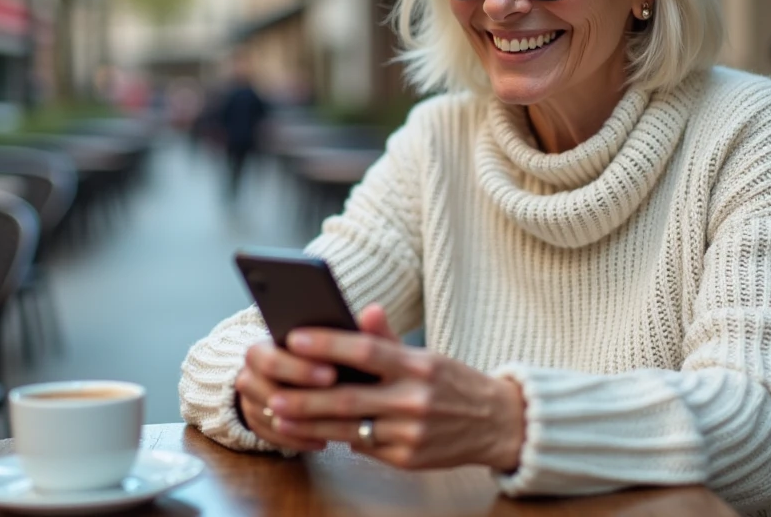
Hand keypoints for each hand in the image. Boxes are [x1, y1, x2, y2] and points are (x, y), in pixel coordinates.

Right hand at [235, 340, 336, 452]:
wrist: (275, 373)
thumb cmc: (301, 353)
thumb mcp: (307, 341)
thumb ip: (323, 340)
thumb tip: (355, 332)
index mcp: (257, 352)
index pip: (272, 361)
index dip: (302, 369)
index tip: (333, 373)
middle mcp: (247, 378)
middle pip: (271, 392)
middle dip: (306, 397)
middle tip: (339, 398)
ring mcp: (249, 405)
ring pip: (273, 420)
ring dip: (305, 424)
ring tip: (337, 425)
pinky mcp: (256, 426)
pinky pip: (275, 439)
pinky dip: (299, 441)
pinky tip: (323, 441)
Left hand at [264, 304, 525, 470]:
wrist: (497, 423)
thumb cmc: (452, 383)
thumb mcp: (427, 356)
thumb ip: (389, 338)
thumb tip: (365, 311)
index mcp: (418, 366)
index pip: (366, 351)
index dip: (328, 345)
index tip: (295, 338)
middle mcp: (415, 400)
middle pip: (349, 397)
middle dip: (305, 397)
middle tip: (274, 393)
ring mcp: (412, 434)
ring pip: (350, 428)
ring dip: (311, 424)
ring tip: (281, 416)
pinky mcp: (408, 460)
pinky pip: (365, 447)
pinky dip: (338, 438)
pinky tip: (313, 432)